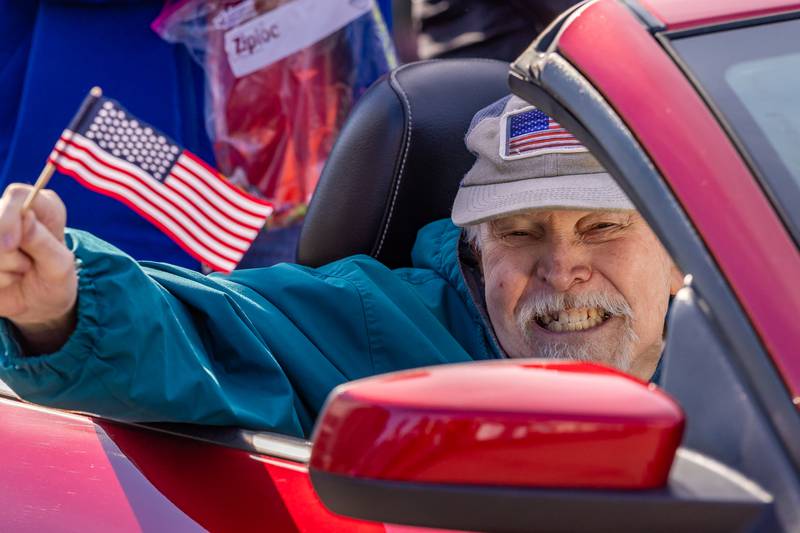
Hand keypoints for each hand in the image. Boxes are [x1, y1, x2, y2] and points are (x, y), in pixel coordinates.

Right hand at [0, 184, 76, 353]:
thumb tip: (26, 216)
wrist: (40, 304)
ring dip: (3, 267)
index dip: (9, 217)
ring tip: (20, 271)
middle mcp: (15, 212)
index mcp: (43, 207)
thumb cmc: (55, 279)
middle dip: (7, 252)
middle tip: (25, 266)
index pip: (18, 195)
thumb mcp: (59, 265)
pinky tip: (7, 279)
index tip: (11, 245)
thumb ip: (43, 242)